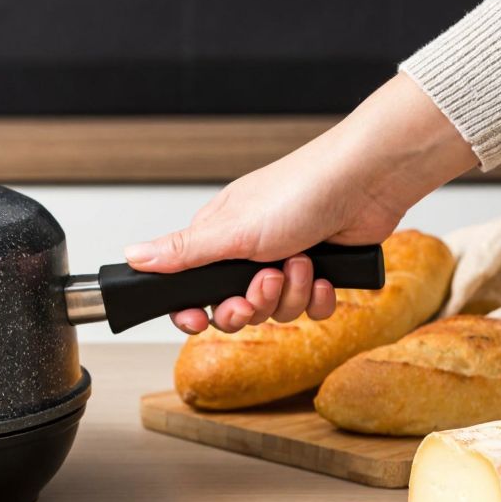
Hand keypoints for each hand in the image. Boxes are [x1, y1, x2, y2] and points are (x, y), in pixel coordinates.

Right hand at [123, 72, 476, 333]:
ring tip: (302, 263)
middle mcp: (250, 251)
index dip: (194, 311)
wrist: (368, 182)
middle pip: (235, 307)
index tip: (199, 319)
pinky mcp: (322, 271)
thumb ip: (180, 252)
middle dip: (252, 304)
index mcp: (219, 239)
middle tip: (264, 286)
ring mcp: (286, 261)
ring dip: (292, 294)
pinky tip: (326, 275)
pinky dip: (320, 297)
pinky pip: (313, 308)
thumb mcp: (230, 230)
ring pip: (276, 310)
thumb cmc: (300, 191)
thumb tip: (132, 257)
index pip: (191, 289)